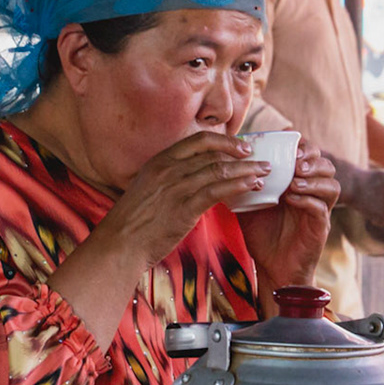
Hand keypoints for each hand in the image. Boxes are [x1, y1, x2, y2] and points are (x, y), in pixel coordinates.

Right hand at [88, 131, 269, 269]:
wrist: (119, 243)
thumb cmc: (135, 221)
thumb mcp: (149, 188)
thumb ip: (171, 178)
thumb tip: (196, 177)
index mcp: (160, 161)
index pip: (199, 141)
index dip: (225, 141)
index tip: (242, 146)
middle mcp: (169, 169)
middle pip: (214, 155)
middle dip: (243, 156)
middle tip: (262, 160)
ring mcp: (176, 187)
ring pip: (220, 171)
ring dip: (246, 171)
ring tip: (263, 174)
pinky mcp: (184, 207)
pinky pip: (217, 191)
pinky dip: (238, 186)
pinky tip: (251, 187)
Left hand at [240, 145, 339, 294]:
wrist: (270, 268)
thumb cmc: (262, 235)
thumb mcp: (249, 204)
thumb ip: (244, 183)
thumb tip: (225, 159)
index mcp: (298, 184)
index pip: (311, 157)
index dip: (304, 147)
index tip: (289, 145)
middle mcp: (313, 195)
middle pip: (327, 166)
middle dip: (312, 160)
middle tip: (295, 162)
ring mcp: (319, 212)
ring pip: (332, 186)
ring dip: (314, 179)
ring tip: (294, 180)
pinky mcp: (320, 228)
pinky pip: (322, 209)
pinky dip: (308, 200)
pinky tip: (291, 198)